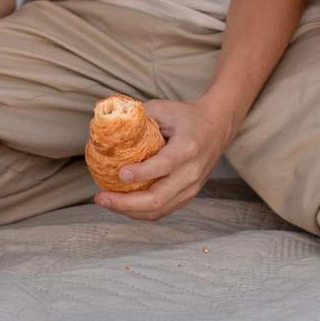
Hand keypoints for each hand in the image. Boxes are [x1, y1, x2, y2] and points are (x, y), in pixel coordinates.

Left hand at [94, 94, 233, 221]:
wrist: (217, 126)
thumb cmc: (186, 116)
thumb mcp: (164, 108)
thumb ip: (138, 118)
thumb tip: (107, 127)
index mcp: (188, 147)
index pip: (165, 165)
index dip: (142, 173)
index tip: (119, 174)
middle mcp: (192, 172)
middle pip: (159, 197)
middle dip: (127, 202)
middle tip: (101, 197)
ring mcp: (192, 187)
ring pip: (159, 209)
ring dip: (129, 210)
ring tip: (106, 202)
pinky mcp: (188, 196)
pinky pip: (162, 211)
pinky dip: (139, 212)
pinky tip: (121, 205)